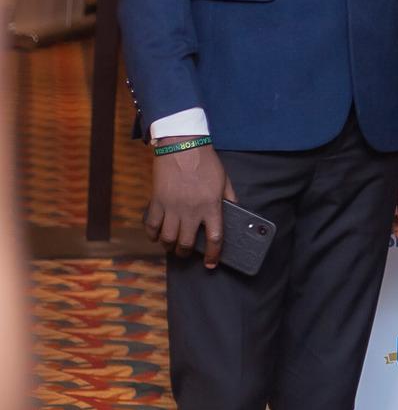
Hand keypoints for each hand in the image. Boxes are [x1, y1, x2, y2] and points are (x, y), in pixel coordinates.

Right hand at [146, 141, 236, 267]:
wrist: (182, 145)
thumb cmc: (206, 162)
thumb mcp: (224, 181)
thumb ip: (229, 199)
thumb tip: (235, 213)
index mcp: (211, 206)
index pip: (215, 238)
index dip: (213, 254)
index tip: (211, 263)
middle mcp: (191, 210)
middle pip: (186, 243)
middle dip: (186, 253)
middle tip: (187, 253)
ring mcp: (172, 207)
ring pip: (167, 238)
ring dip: (170, 246)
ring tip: (172, 246)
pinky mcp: (157, 201)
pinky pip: (150, 225)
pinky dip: (152, 234)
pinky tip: (156, 236)